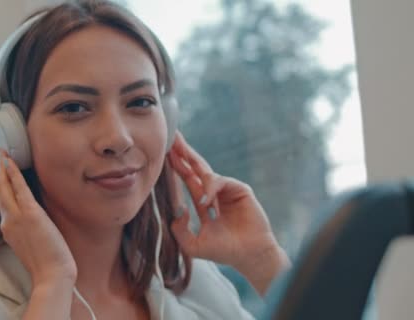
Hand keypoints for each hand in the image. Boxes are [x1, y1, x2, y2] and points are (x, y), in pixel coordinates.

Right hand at [0, 150, 76, 287]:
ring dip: (2, 168)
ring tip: (0, 154)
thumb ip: (27, 230)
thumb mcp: (31, 245)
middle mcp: (8, 222)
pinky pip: (18, 187)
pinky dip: (12, 173)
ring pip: (4, 187)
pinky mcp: (29, 213)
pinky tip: (9, 162)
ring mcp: (16, 217)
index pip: (2, 203)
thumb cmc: (46, 264)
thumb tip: (32, 220)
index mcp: (9, 230)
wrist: (51, 275)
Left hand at [167, 132, 288, 292]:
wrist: (249, 256)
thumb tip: (179, 211)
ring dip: (190, 163)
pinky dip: (211, 189)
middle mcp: (215, 193)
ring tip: (176, 157)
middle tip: (172, 137)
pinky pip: (220, 182)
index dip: (177, 165)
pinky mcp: (240, 190)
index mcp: (204, 201)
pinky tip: (206, 202)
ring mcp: (228, 190)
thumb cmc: (225, 251)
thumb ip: (180, 232)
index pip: (188, 178)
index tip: (164, 153)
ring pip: (206, 172)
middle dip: (184, 153)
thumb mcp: (194, 245)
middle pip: (196, 167)